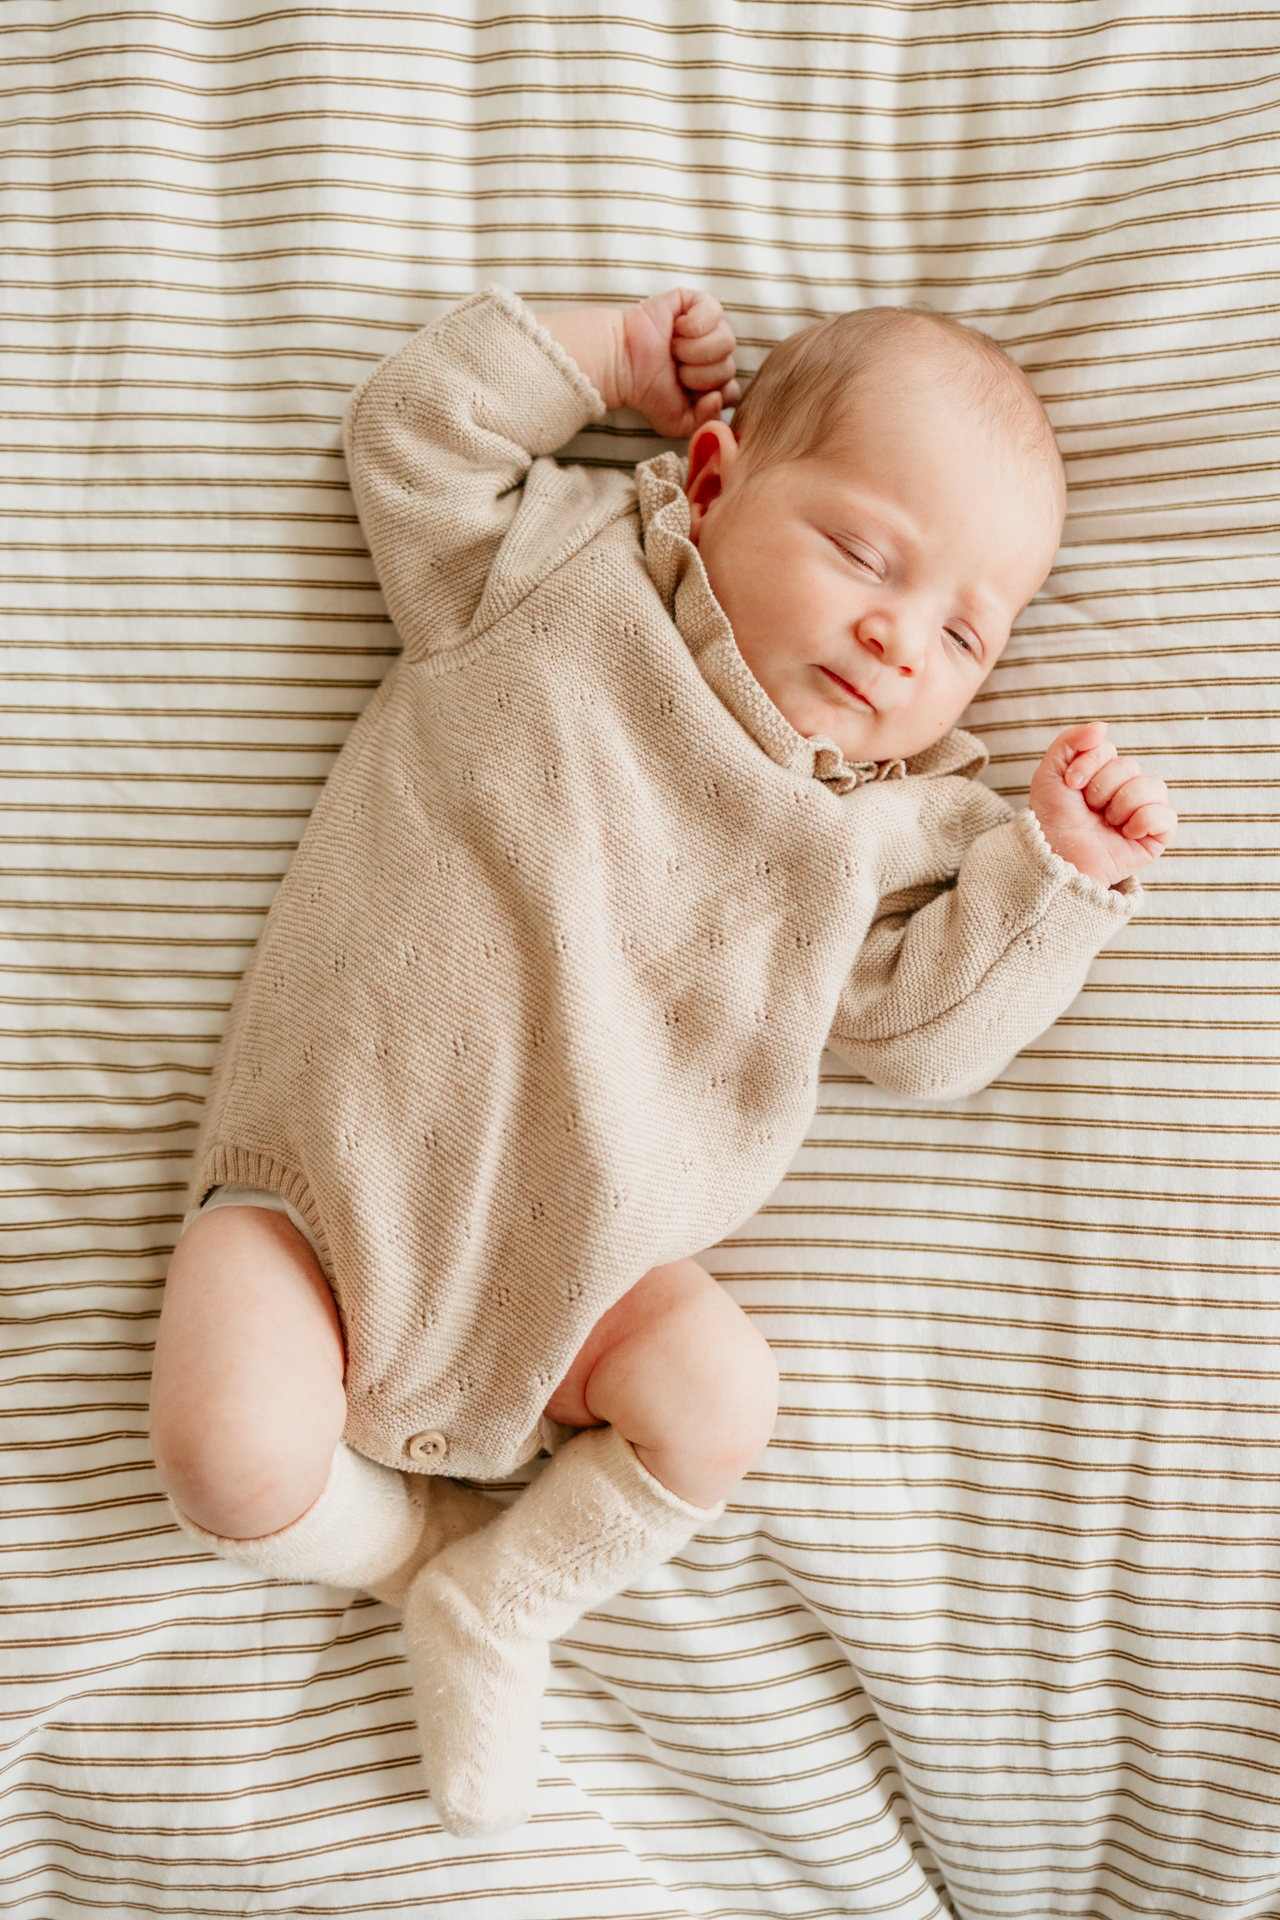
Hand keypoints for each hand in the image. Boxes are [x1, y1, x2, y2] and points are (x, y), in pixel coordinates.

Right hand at [616, 288, 740, 437]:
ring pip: (725, 341)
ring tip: (672, 350)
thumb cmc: (646, 392)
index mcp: (713, 382)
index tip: (684, 392)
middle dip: (697, 374)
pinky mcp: (697, 303)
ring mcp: (709, 328)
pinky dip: (696, 323)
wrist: (622, 365)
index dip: (710, 392)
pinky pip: (715, 310)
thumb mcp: (676, 422)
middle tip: (673, 369)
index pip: (732, 390)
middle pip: (728, 367)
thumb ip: (705, 421)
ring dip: (694, 350)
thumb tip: (718, 397)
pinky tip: (677, 329)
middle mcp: (714, 355)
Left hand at [1029, 721, 1176, 885]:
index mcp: (1102, 774)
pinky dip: (1144, 821)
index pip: (1108, 750)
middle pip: (1130, 766)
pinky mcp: (1155, 837)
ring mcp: (1142, 812)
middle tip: (1088, 810)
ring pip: (1154, 786)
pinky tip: (1125, 834)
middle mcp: (1125, 790)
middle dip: (1102, 788)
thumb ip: (1069, 741)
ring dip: (1122, 805)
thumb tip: (1102, 727)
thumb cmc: (1052, 820)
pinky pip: (1167, 816)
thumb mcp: (1049, 774)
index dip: (1088, 765)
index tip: (1070, 785)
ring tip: (1106, 823)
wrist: (1054, 859)